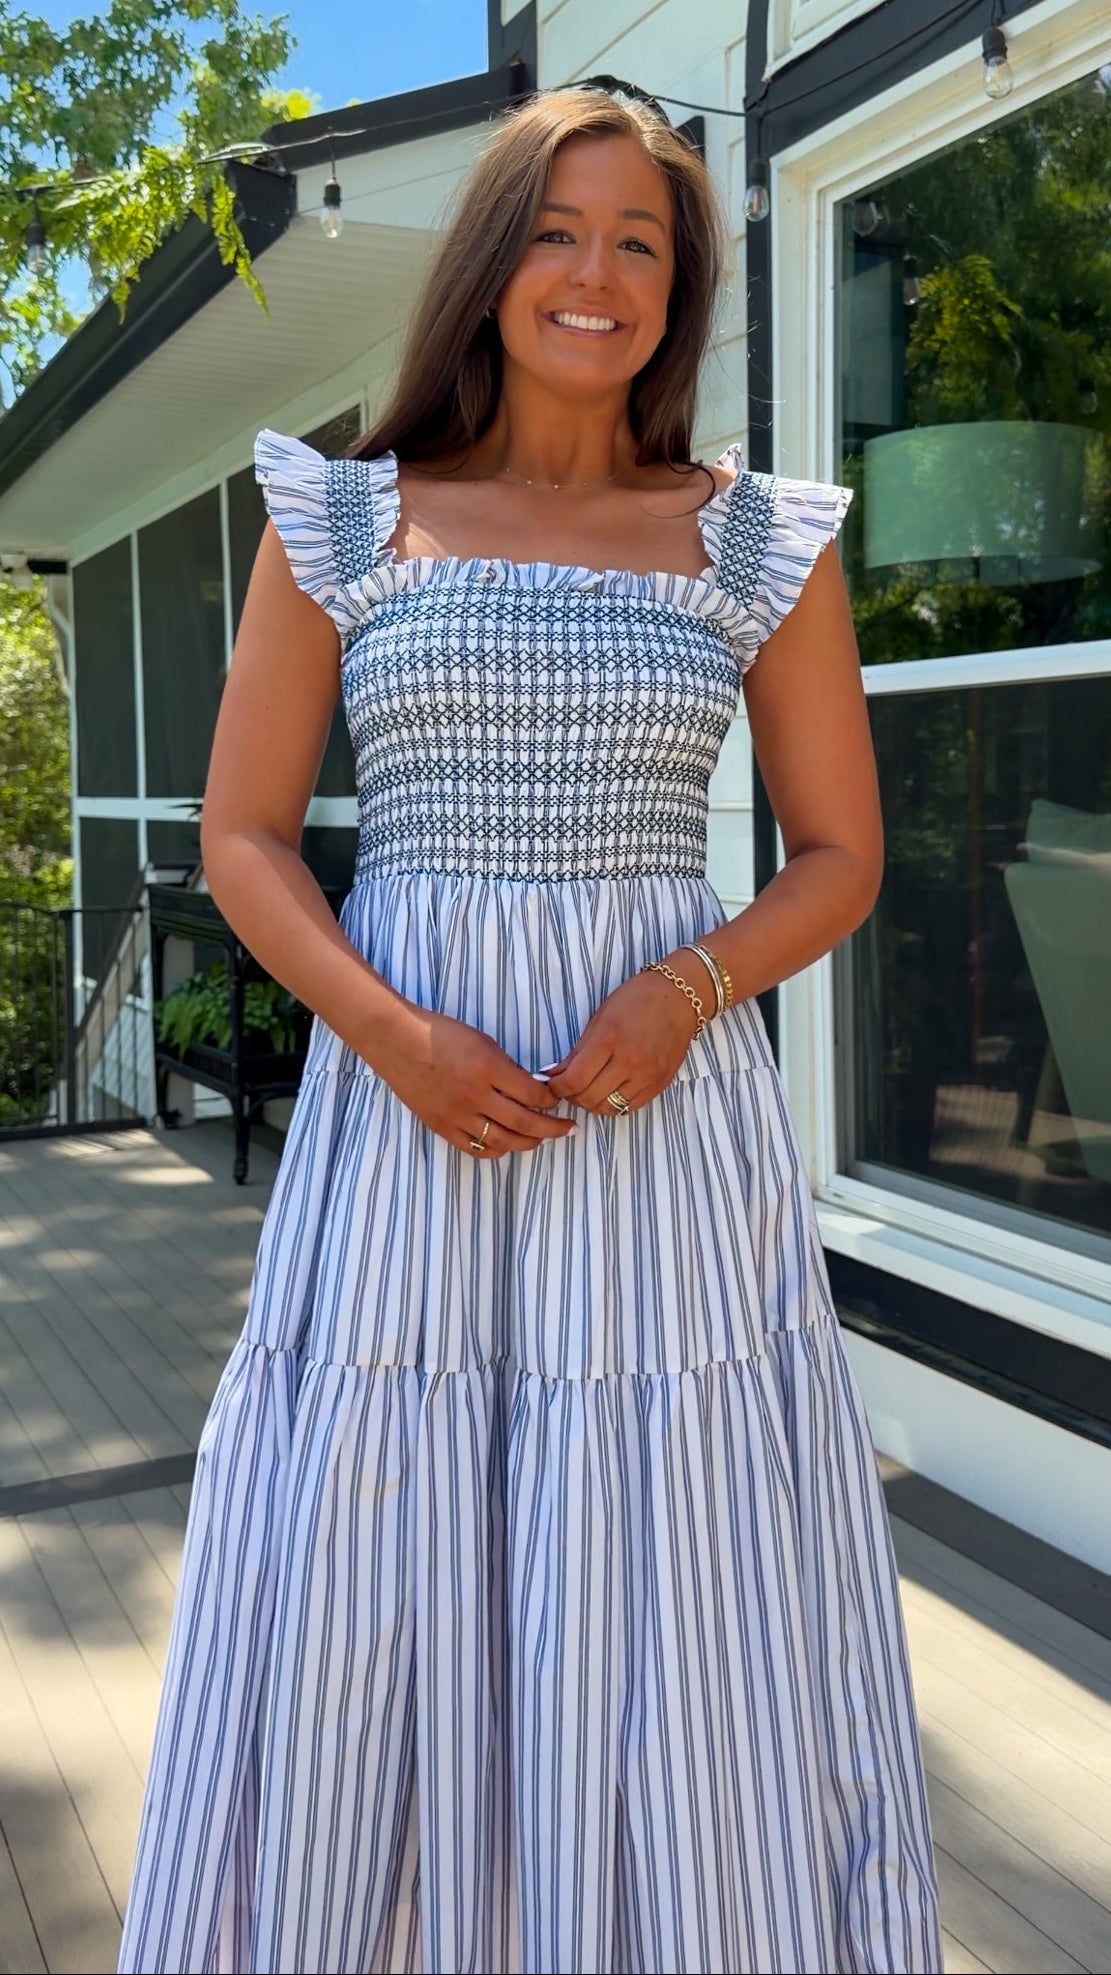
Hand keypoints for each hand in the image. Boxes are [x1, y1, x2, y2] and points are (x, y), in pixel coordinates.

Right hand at [372, 1005, 576, 1159]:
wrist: (396, 1041)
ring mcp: (457, 1114)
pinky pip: (475, 1148)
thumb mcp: (482, 1040)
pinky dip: (497, 1149)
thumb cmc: (440, 1033)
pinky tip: (508, 1144)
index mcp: (487, 1068)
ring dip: (529, 1142)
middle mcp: (474, 1095)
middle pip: (524, 1122)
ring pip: (503, 1141)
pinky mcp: (441, 1126)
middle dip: (552, 1128)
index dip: (551, 1101)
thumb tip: (532, 1088)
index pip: (532, 1094)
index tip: (559, 1100)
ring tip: (542, 1139)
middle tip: (569, 1129)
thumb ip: (507, 1067)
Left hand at [543, 961, 702, 1115]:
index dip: (558, 1087)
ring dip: (592, 1103)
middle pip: (589, 1097)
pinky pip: (629, 1107)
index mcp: (609, 1039)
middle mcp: (630, 1061)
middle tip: (568, 1087)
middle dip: (572, 1096)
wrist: (679, 998)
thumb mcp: (600, 1017)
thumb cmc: (637, 999)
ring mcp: (647, 1075)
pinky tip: (608, 1091)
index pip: (574, 1079)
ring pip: (609, 1108)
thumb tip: (556, 1074)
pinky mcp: (659, 1084)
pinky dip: (613, 1104)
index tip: (554, 1083)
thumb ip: (578, 1051)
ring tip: (587, 1091)